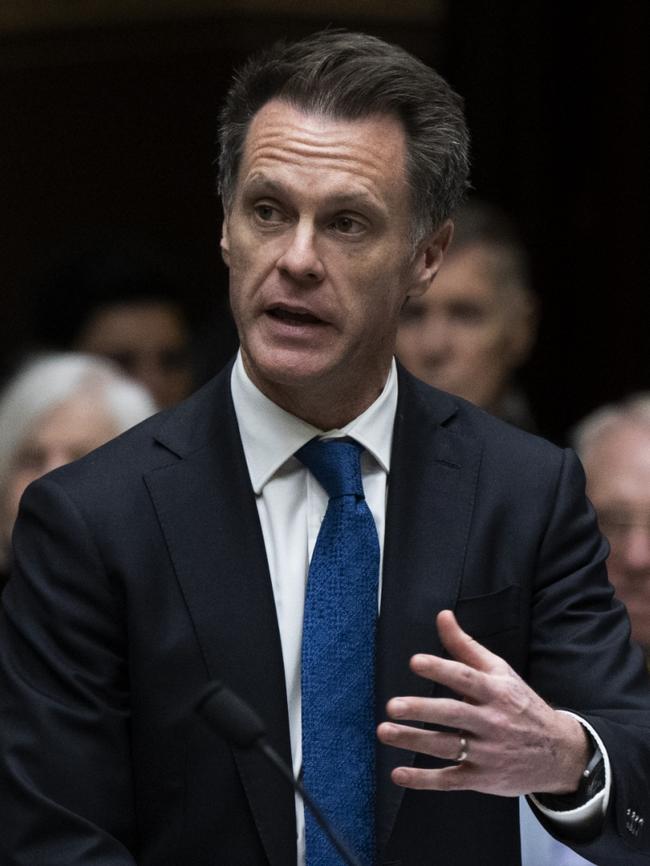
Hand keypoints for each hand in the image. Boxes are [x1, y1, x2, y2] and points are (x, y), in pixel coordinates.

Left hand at [376, 609, 589, 795]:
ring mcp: (487, 753)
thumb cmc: (520, 704)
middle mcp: (492, 722)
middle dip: (421, 710)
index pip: (465, 678)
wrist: (559, 754)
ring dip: (414, 740)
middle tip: (392, 706)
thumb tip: (442, 615)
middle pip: (453, 714)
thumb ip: (465, 646)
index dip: (440, 669)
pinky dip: (423, 780)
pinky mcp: (482, 778)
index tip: (415, 662)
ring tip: (384, 732)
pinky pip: (450, 780)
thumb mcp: (500, 672)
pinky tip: (398, 773)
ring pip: (446, 746)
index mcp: (495, 692)